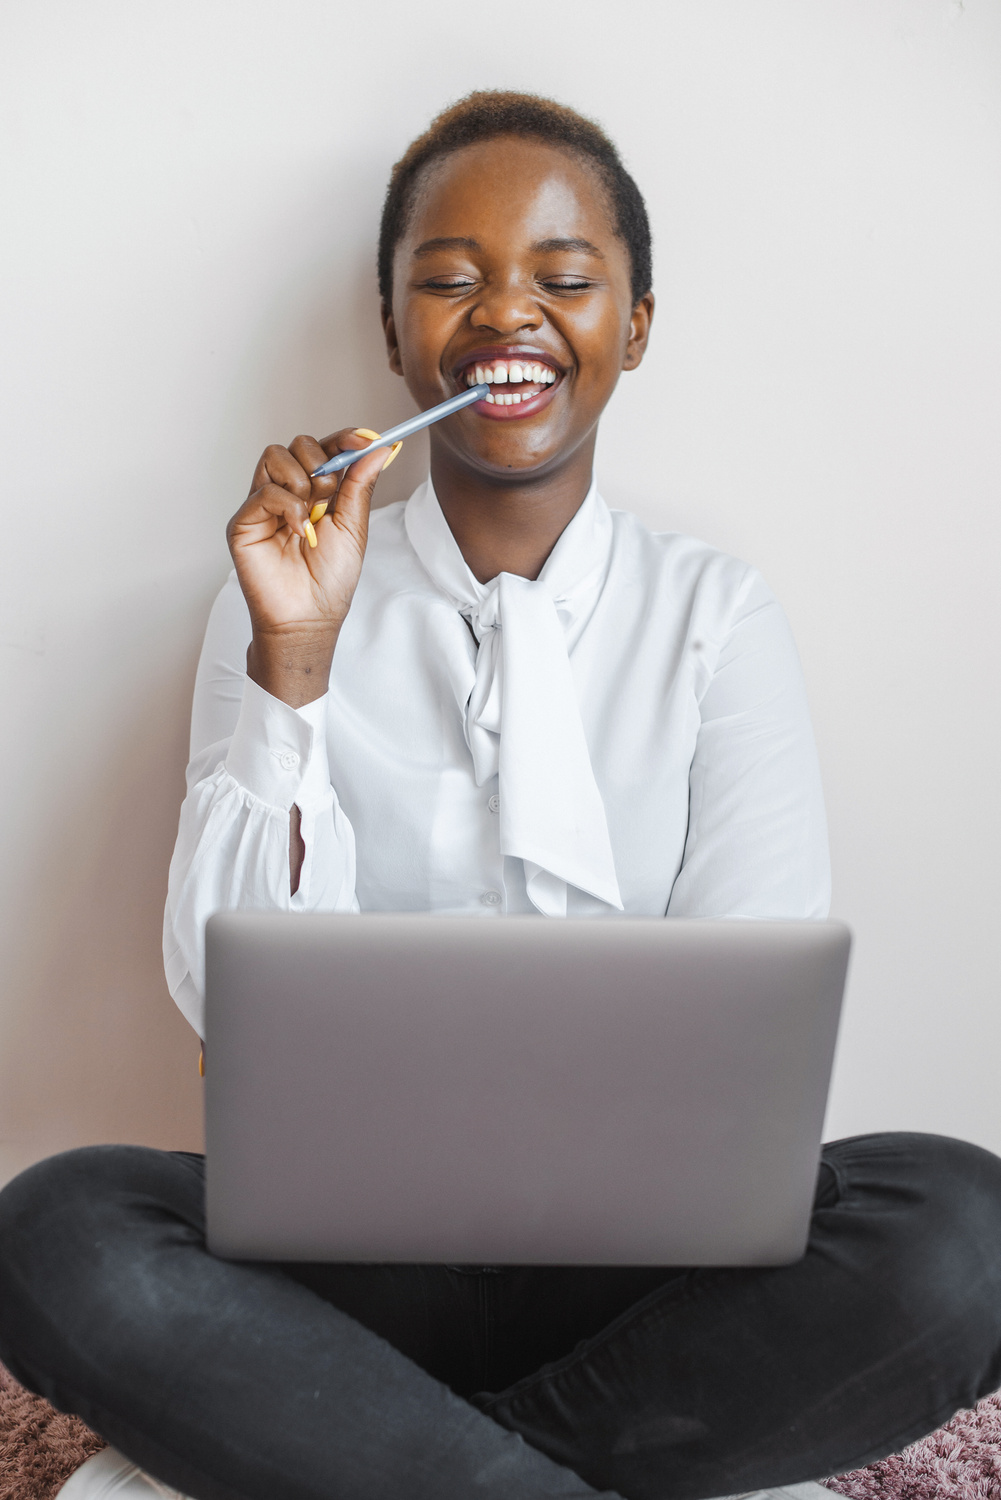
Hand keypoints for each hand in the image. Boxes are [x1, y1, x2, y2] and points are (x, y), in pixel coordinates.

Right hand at [227, 429, 393, 704]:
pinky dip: (287, 506)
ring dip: (302, 480)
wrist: (308, 617)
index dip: (345, 439)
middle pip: (298, 444)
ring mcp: (264, 504)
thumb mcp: (353, 527)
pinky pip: (264, 490)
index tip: (367, 440)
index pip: (326, 449)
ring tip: (312, 515)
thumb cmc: (329, 580)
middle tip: (330, 495)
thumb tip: (378, 449)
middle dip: (321, 462)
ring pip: (275, 456)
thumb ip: (360, 485)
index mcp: (317, 492)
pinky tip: (299, 530)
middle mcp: (288, 492)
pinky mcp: (245, 521)